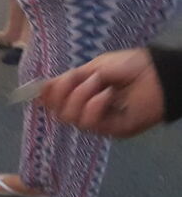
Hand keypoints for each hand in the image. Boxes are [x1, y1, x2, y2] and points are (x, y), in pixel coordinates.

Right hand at [40, 49, 164, 137]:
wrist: (157, 73)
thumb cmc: (129, 66)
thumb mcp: (93, 68)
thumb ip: (68, 80)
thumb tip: (40, 89)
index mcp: (82, 96)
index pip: (55, 103)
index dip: (48, 95)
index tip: (46, 85)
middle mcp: (88, 111)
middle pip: (59, 113)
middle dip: (64, 93)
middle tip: (78, 77)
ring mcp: (100, 122)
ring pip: (71, 118)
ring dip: (81, 96)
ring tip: (99, 83)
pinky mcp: (112, 129)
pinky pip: (90, 123)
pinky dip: (95, 105)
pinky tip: (108, 94)